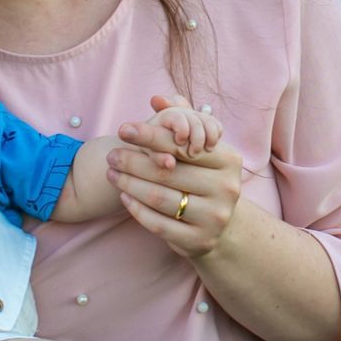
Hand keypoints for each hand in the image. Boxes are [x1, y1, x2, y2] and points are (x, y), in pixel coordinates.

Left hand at [110, 96, 244, 260]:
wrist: (221, 223)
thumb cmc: (203, 177)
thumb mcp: (198, 149)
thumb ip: (180, 120)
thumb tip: (158, 99)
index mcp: (229, 160)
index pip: (182, 144)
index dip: (150, 135)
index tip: (123, 129)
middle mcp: (227, 189)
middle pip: (168, 171)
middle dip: (133, 161)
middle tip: (111, 155)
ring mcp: (215, 217)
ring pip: (160, 198)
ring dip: (129, 184)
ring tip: (112, 173)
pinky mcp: (199, 241)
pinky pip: (159, 224)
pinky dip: (136, 210)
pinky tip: (124, 196)